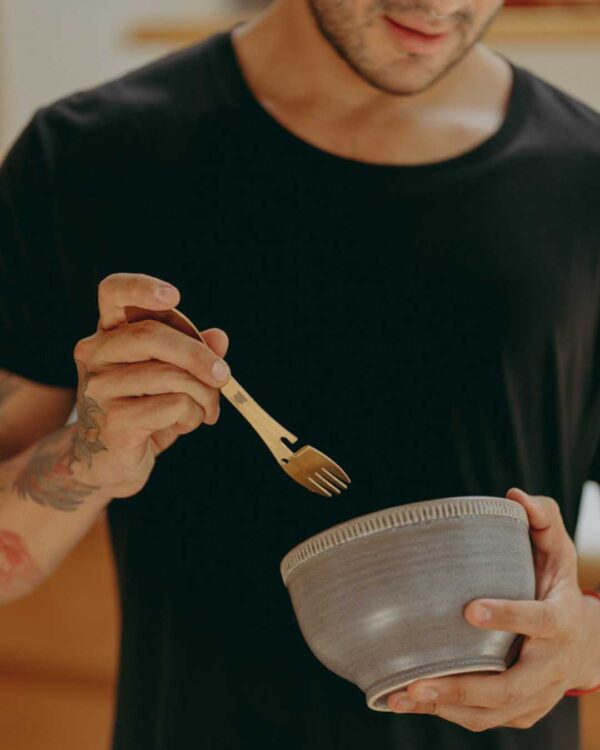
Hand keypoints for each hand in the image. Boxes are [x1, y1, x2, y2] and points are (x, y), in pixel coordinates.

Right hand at [69, 272, 230, 497]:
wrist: (108, 463)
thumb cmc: (143, 410)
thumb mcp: (171, 377)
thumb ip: (194, 353)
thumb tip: (219, 337)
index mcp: (109, 333)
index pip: (113, 293)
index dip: (142, 287)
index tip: (174, 296)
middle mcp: (95, 354)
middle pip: (154, 335)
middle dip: (200, 356)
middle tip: (224, 377)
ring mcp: (99, 387)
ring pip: (172, 375)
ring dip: (204, 395)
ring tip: (205, 411)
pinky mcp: (112, 420)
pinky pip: (173, 406)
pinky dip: (193, 416)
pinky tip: (185, 425)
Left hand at [386, 488, 599, 730]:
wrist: (586, 644)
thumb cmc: (559, 588)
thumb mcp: (559, 551)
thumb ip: (543, 519)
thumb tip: (516, 495)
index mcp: (560, 621)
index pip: (538, 620)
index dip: (508, 616)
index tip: (471, 610)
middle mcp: (550, 666)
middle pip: (510, 687)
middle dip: (462, 687)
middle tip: (418, 682)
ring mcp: (537, 694)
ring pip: (492, 711)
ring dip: (446, 707)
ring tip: (402, 697)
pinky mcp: (521, 710)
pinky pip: (484, 718)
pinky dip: (448, 714)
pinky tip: (412, 702)